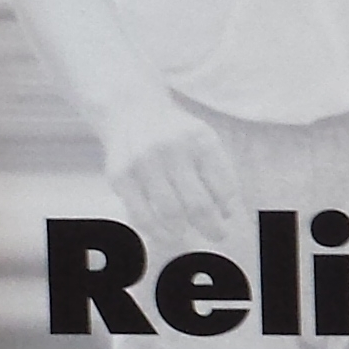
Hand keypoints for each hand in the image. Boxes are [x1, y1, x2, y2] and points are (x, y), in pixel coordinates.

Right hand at [101, 99, 241, 245]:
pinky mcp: (121, 176)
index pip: (223, 186)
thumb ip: (220, 172)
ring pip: (170, 212)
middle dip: (212, 226)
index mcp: (200, 141)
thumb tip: (227, 213)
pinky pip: (142, 214)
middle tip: (219, 236)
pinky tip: (168, 236)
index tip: (227, 217)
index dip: (227, 206)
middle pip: (198, 203)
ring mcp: (144, 163)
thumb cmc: (176, 133)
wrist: (130, 111)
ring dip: (185, 231)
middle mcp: (172, 150)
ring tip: (190, 236)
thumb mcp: (204, 140)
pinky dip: (158, 231)